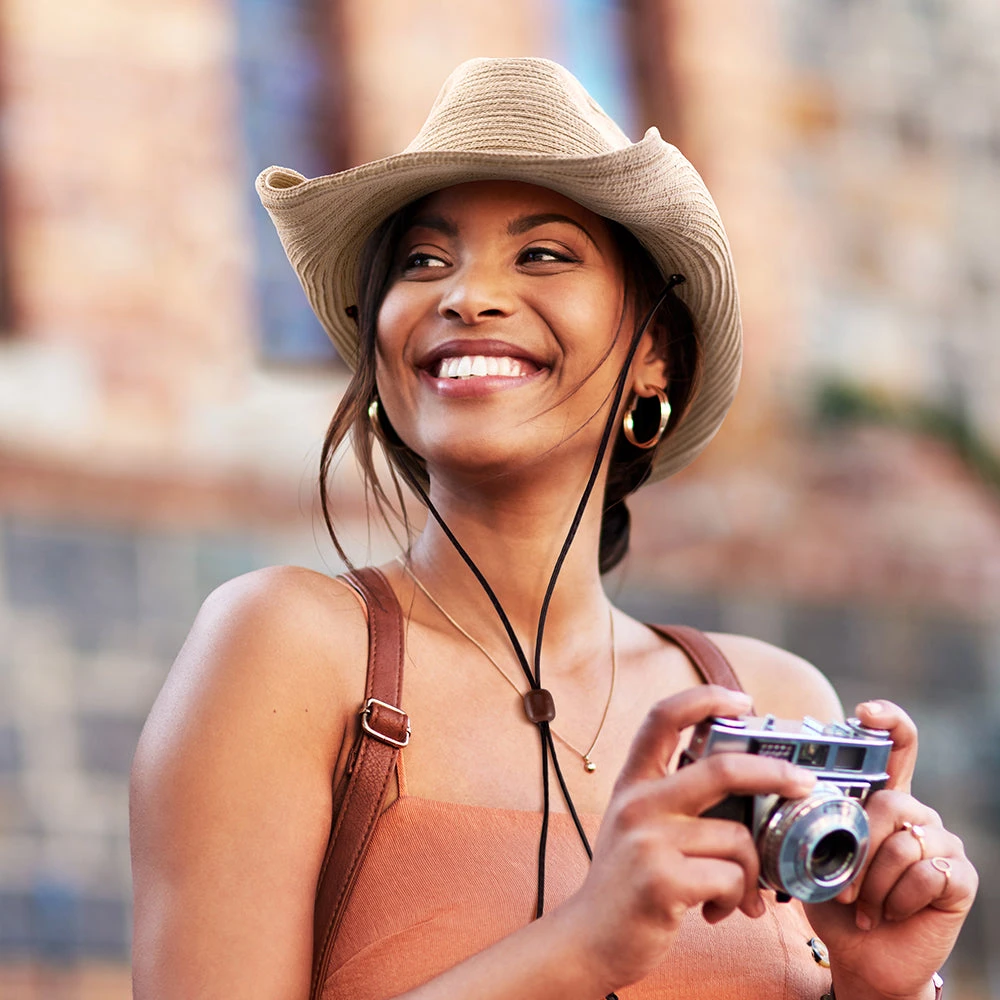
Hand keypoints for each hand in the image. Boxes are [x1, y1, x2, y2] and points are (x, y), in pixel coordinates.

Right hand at [561, 685, 817, 993]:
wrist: (589, 939)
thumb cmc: (628, 883)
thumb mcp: (639, 826)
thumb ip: (679, 802)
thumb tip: (750, 790)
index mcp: (635, 782)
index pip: (664, 717)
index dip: (705, 698)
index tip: (742, 700)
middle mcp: (639, 802)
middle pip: (721, 769)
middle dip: (773, 773)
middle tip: (802, 783)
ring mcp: (648, 840)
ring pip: (737, 839)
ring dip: (749, 873)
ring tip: (732, 893)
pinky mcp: (661, 880)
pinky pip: (731, 880)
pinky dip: (736, 900)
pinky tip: (714, 910)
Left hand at [805, 700, 977, 999]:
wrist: (862, 959)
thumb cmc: (834, 902)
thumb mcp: (810, 856)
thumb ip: (806, 821)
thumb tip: (775, 788)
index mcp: (881, 800)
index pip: (896, 745)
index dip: (887, 722)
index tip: (864, 713)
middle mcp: (915, 814)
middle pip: (890, 804)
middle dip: (859, 850)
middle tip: (844, 888)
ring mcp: (941, 844)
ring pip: (904, 844)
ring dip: (875, 884)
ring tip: (865, 907)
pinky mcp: (960, 877)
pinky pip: (927, 875)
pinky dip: (898, 901)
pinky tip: (891, 915)